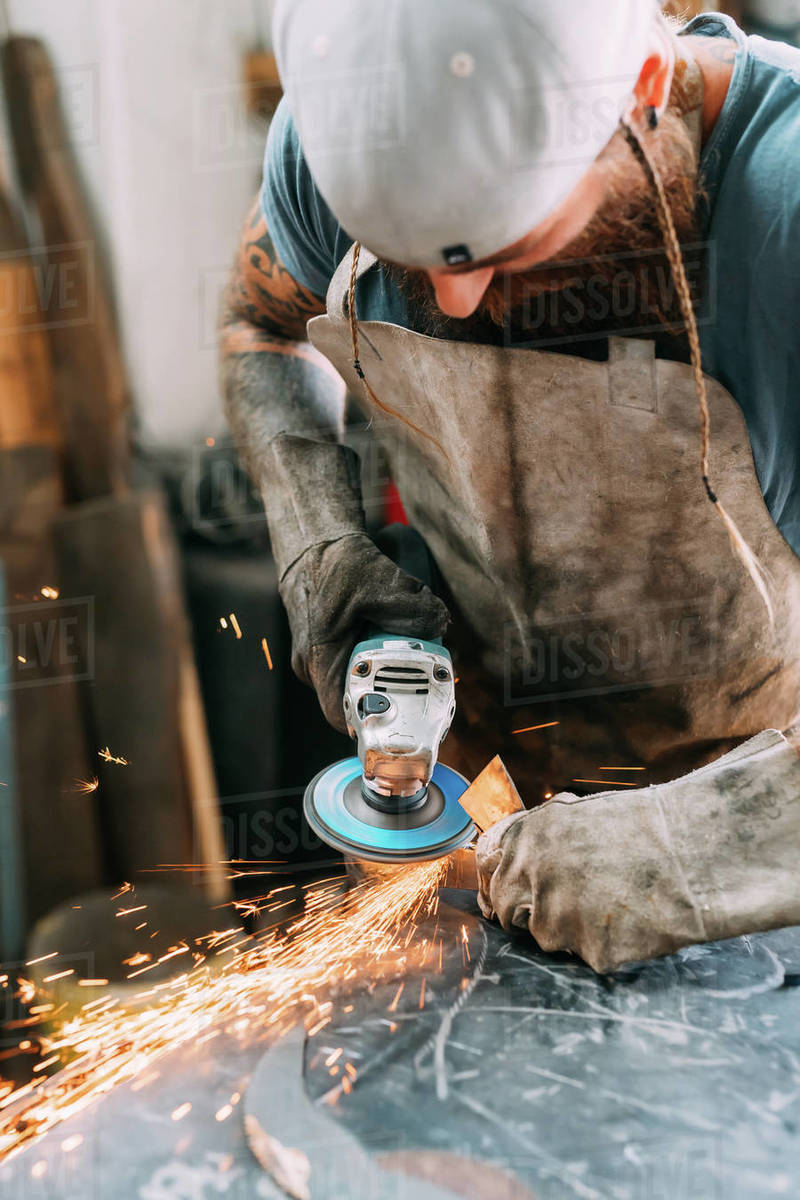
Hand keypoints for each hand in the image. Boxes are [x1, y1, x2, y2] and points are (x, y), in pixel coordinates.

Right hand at [280, 532, 449, 732]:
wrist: (313, 546)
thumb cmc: (336, 563)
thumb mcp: (377, 579)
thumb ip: (411, 606)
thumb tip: (440, 625)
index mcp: (320, 656)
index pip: (340, 713)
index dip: (371, 721)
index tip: (402, 718)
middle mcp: (312, 664)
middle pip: (352, 699)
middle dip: (386, 694)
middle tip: (420, 682)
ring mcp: (315, 659)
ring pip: (353, 681)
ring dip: (381, 675)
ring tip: (408, 657)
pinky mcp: (323, 649)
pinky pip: (350, 665)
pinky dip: (372, 659)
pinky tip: (391, 641)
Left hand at [476, 730, 799, 972]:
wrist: (694, 851)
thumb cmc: (645, 828)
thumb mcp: (579, 816)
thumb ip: (540, 841)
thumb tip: (512, 862)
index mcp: (528, 838)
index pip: (489, 871)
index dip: (497, 887)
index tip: (503, 900)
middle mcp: (531, 876)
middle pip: (506, 912)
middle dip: (524, 917)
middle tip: (557, 915)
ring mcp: (557, 916)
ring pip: (548, 938)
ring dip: (571, 931)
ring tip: (614, 904)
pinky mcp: (588, 952)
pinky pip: (588, 956)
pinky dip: (607, 946)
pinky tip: (633, 922)